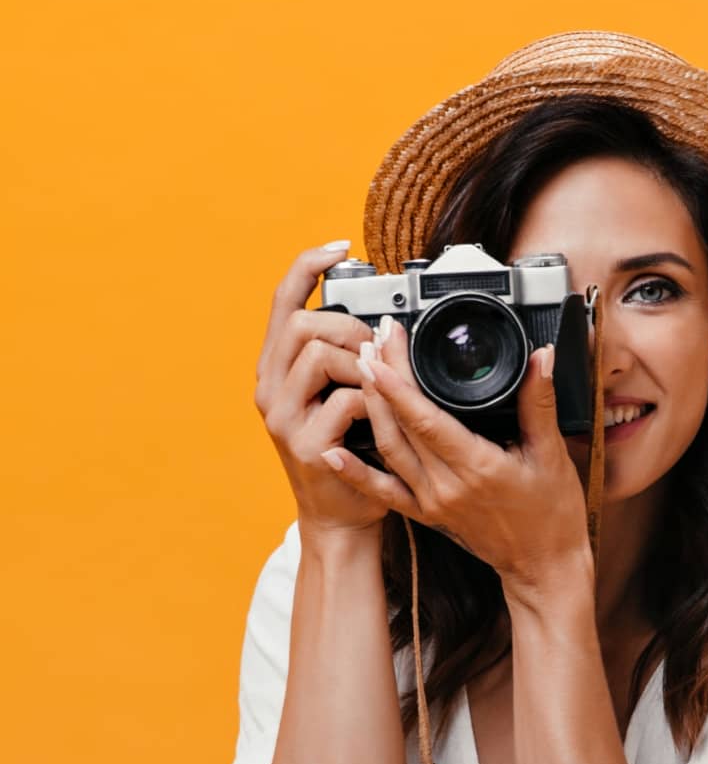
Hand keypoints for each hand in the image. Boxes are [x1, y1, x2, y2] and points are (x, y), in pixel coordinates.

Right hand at [254, 243, 397, 537]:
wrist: (344, 516)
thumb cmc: (352, 452)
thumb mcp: (340, 396)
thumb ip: (347, 359)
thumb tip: (381, 320)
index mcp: (278, 369)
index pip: (282, 301)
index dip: (308, 266)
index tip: (340, 246)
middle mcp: (270, 389)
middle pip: (300, 323)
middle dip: (347, 326)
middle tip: (374, 349)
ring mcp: (283, 419)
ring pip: (318, 354)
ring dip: (361, 363)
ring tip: (378, 388)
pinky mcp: (306, 446)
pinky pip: (345, 400)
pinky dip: (372, 402)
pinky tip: (378, 419)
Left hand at [320, 320, 591, 584]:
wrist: (544, 567)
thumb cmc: (552, 513)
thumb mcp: (552, 453)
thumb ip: (541, 401)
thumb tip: (544, 356)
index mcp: (478, 467)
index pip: (426, 418)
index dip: (399, 382)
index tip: (384, 348)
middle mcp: (447, 486)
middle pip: (401, 426)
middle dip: (381, 381)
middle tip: (371, 341)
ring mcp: (432, 502)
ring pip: (388, 450)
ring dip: (370, 409)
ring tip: (360, 371)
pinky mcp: (426, 515)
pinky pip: (384, 491)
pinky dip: (355, 472)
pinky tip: (331, 451)